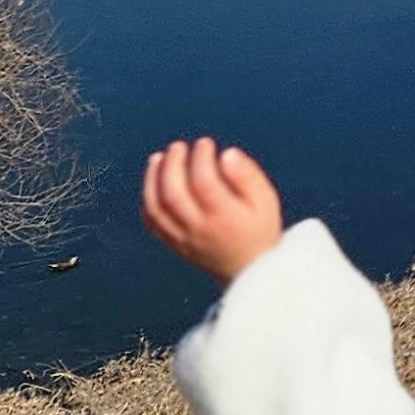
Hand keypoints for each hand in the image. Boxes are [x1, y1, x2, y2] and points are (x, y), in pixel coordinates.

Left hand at [142, 137, 286, 282]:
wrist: (250, 271)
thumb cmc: (260, 229)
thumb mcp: (266, 201)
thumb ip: (248, 176)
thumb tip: (227, 154)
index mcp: (225, 217)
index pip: (204, 183)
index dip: (200, 159)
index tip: (205, 143)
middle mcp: (200, 230)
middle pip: (173, 195)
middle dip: (172, 165)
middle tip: (178, 146)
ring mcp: (184, 239)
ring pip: (157, 208)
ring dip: (153, 179)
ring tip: (159, 158)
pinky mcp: (175, 244)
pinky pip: (153, 223)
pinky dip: (148, 199)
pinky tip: (154, 181)